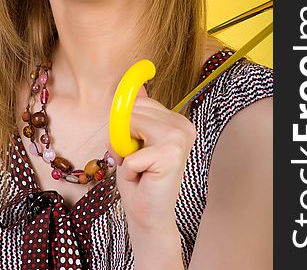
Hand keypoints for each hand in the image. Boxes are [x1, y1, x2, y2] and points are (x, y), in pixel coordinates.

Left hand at [107, 86, 196, 230]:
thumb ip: (136, 115)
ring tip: (140, 167)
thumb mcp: (133, 141)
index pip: (139, 102)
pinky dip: (128, 168)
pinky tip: (143, 178)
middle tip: (137, 160)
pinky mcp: (170, 154)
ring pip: (130, 125)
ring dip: (125, 150)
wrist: (149, 217)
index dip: (127, 122)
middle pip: (132, 110)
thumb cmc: (140, 179)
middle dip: (123, 135)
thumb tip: (137, 89)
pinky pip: (130, 153)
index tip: (132, 139)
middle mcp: (182, 125)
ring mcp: (179, 137)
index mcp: (176, 120)